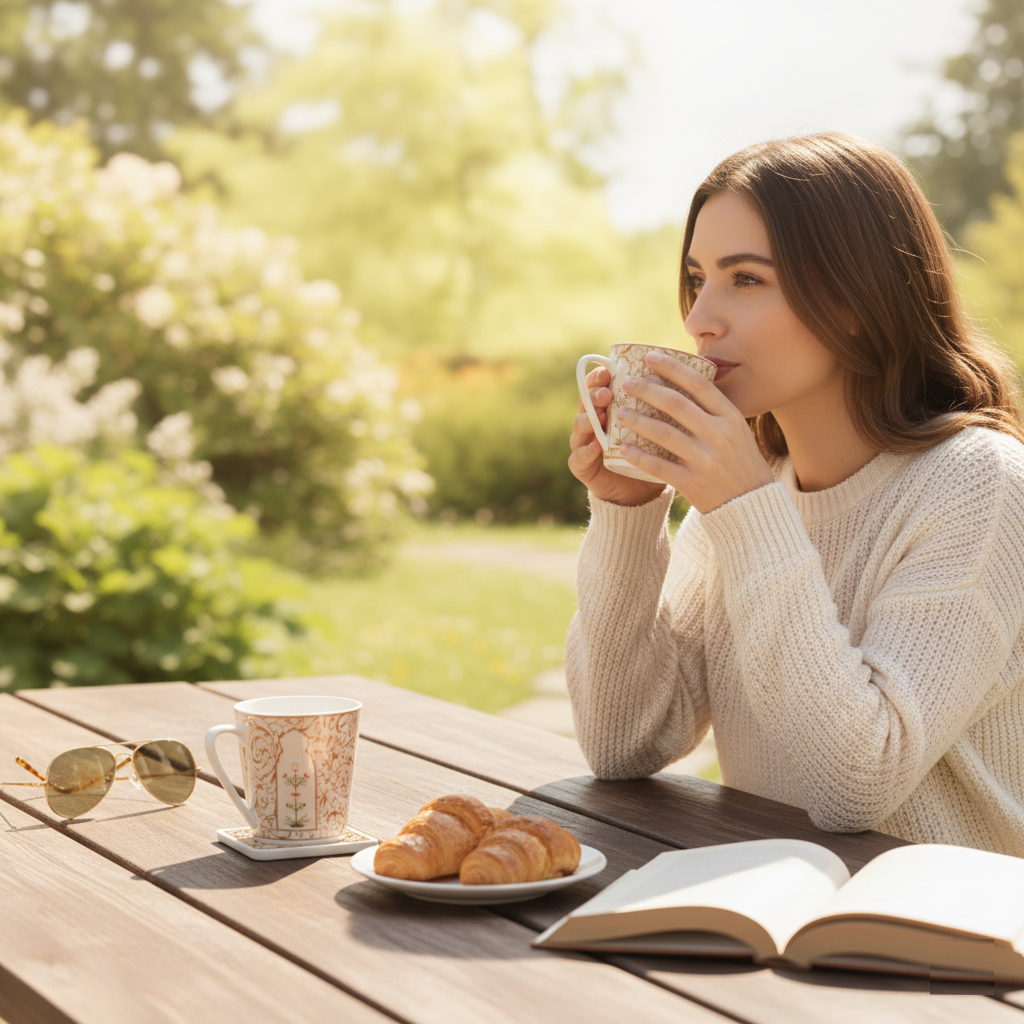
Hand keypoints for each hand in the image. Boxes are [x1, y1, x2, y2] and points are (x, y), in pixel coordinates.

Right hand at [568, 365, 666, 505]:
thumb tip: (702, 372)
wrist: (643, 492)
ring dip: (587, 419)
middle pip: (586, 402)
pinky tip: (596, 446)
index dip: (601, 375)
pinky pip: (578, 459)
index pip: (601, 385)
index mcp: (611, 407)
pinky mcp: (584, 468)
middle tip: (606, 393)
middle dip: (594, 394)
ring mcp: (586, 444)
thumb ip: (672, 405)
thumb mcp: (665, 427)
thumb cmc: (656, 454)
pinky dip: (585, 452)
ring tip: (598, 416)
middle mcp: (595, 422)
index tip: (610, 368)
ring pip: (580, 427)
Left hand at [616, 352, 773, 513]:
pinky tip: (622, 447)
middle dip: (647, 389)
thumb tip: (685, 380)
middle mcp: (719, 435)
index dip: (672, 368)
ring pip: (663, 433)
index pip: (698, 384)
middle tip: (626, 382)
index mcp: (731, 417)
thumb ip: (714, 409)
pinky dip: (638, 455)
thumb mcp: (737, 430)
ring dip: (637, 420)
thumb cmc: (740, 462)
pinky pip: (658, 466)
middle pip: (676, 404)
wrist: (751, 505)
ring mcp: (705, 459)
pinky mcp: (692, 482)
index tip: (650, 356)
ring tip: (620, 412)